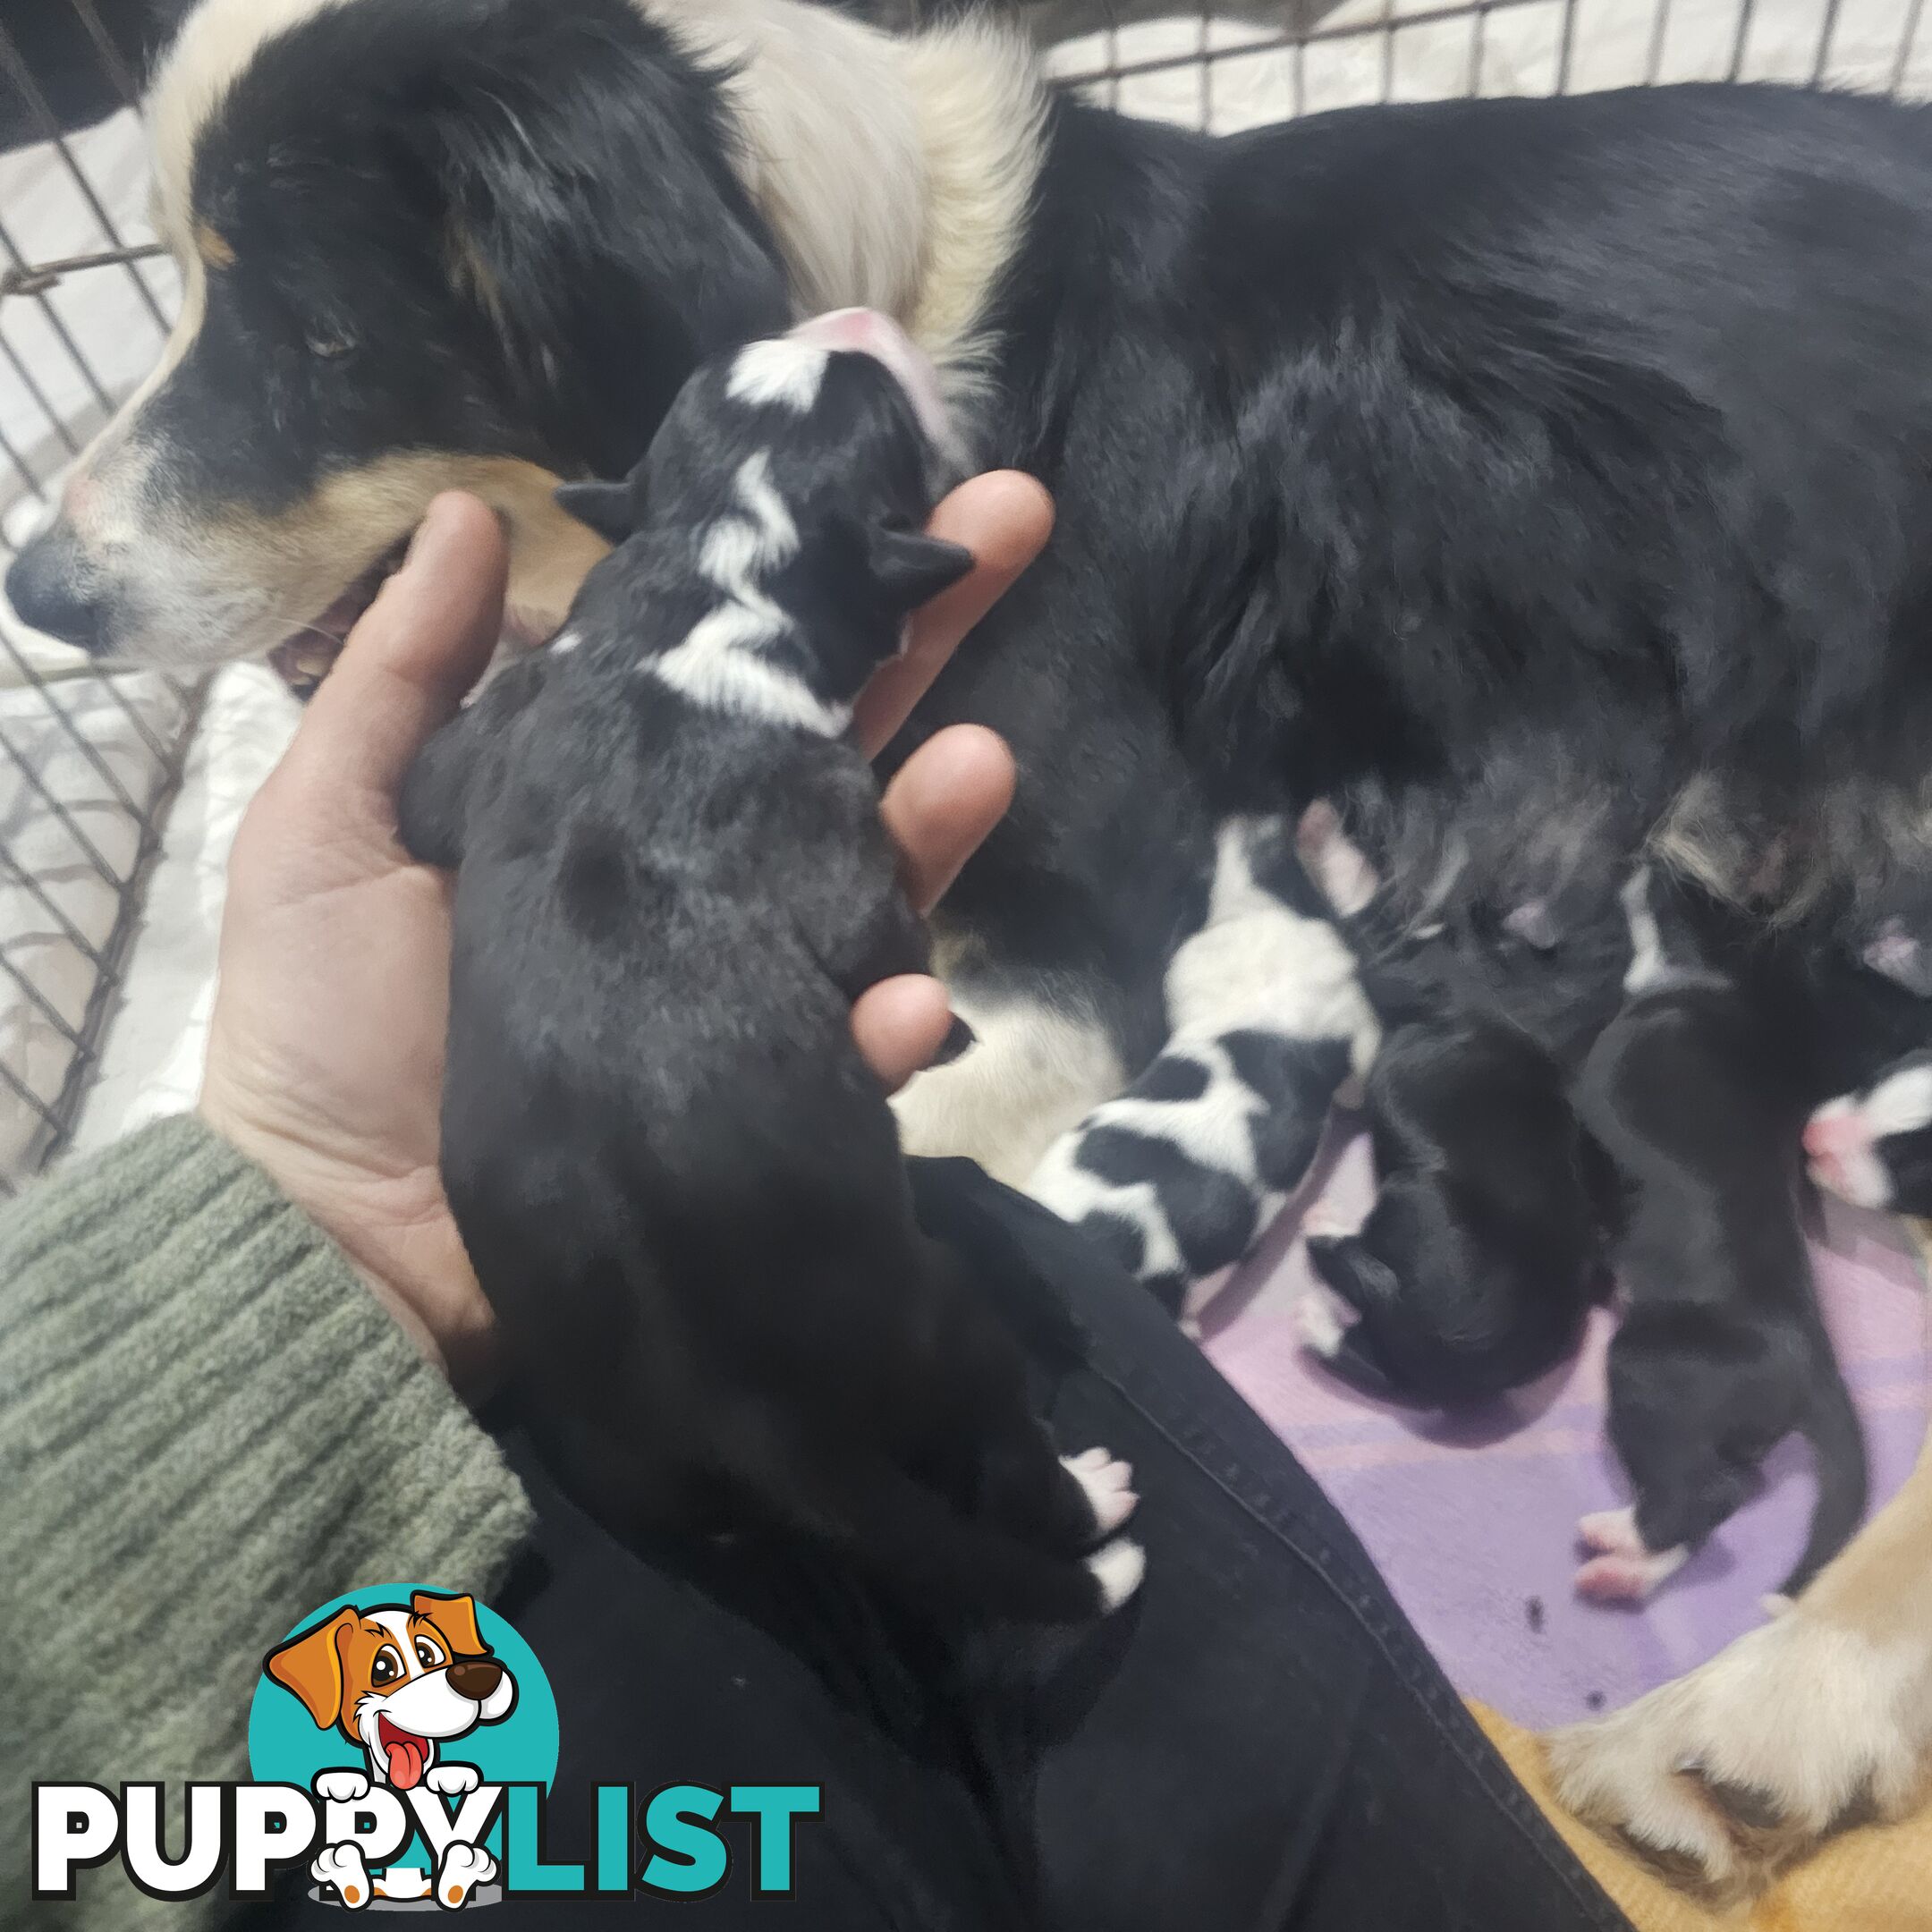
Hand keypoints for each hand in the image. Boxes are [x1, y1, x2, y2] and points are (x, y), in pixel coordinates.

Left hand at [200, 476, 1051, 1386]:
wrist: (337, 1241)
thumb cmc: (325, 1022)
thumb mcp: (330, 822)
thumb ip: (404, 674)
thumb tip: (480, 509)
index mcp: (604, 794)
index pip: (721, 662)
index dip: (799, 572)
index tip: (874, 470)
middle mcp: (692, 870)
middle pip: (829, 731)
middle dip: (927, 625)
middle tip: (1017, 516)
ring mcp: (744, 980)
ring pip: (872, 877)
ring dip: (938, 818)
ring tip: (987, 759)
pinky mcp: (774, 1092)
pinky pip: (856, 1045)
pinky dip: (890, 1020)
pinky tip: (908, 997)